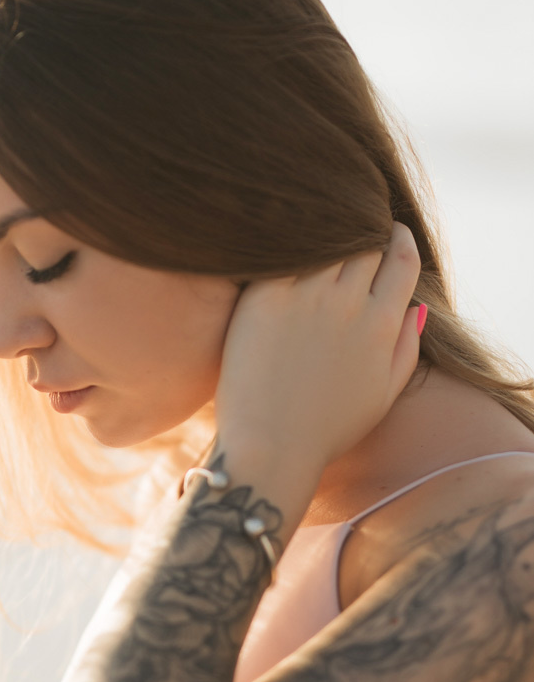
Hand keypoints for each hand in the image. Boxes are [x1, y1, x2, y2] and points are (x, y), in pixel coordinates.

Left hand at [213, 222, 422, 471]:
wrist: (270, 450)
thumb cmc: (326, 431)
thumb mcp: (383, 395)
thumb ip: (406, 347)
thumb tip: (417, 306)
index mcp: (381, 325)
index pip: (402, 259)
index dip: (398, 239)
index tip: (389, 231)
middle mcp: (349, 304)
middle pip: (364, 244)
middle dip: (362, 234)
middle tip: (348, 232)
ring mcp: (306, 298)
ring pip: (326, 242)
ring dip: (326, 236)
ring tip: (315, 238)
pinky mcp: (265, 299)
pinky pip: (284, 253)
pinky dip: (289, 246)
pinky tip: (282, 248)